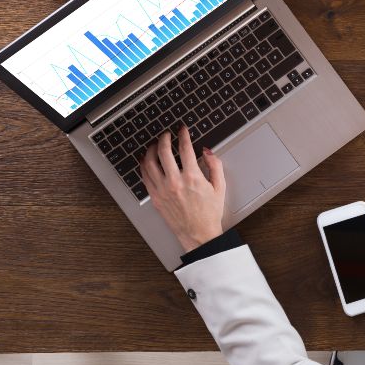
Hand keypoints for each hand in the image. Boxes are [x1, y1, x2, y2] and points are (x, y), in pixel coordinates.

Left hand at [140, 125, 226, 252]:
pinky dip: (144, 165)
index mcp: (192, 178)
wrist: (198, 234)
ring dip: (151, 150)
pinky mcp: (155, 197)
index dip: (183, 135)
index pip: (185, 148)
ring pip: (149, 162)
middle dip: (165, 138)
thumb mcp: (220, 187)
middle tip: (167, 134)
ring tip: (155, 145)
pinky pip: (145, 176)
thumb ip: (215, 165)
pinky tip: (147, 160)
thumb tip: (207, 151)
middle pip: (164, 151)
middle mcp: (175, 182)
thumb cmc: (209, 213)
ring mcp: (162, 190)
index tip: (182, 130)